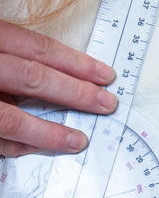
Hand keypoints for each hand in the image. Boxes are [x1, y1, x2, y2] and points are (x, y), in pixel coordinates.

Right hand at [0, 19, 116, 157]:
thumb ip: (16, 50)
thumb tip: (58, 67)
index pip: (40, 49)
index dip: (77, 63)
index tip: (107, 75)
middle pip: (34, 79)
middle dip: (76, 93)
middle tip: (108, 104)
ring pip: (10, 119)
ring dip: (48, 133)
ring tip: (79, 141)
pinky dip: (17, 145)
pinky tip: (38, 148)